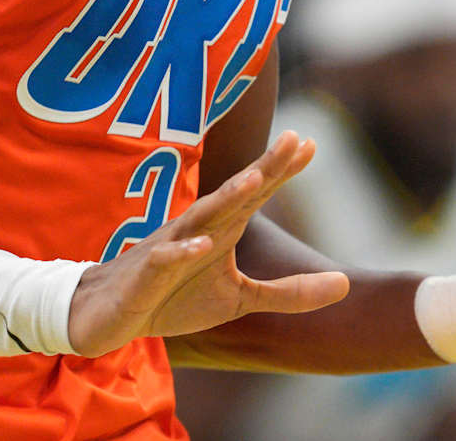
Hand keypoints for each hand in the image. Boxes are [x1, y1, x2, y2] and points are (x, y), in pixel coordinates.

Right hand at [67, 131, 350, 357]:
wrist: (109, 315)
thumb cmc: (173, 298)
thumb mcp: (239, 299)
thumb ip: (289, 293)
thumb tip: (347, 285)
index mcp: (220, 231)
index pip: (255, 195)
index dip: (281, 170)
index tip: (311, 143)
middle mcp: (197, 230)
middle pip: (234, 195)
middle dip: (264, 168)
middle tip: (293, 139)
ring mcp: (170, 248)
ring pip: (200, 218)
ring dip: (227, 198)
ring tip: (256, 179)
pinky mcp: (146, 274)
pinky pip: (165, 260)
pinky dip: (182, 252)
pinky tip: (203, 245)